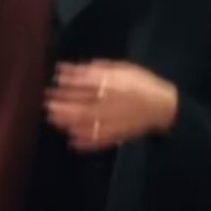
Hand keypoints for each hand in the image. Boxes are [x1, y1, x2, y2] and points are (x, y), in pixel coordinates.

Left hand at [46, 60, 178, 152]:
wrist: (163, 107)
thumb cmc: (141, 83)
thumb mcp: (119, 68)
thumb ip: (92, 69)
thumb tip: (64, 69)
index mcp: (108, 85)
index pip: (80, 84)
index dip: (64, 83)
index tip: (53, 81)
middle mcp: (106, 104)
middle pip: (76, 106)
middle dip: (59, 105)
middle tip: (46, 102)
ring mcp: (109, 122)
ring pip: (81, 124)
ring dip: (64, 122)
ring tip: (53, 118)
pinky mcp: (114, 136)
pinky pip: (95, 141)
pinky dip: (82, 142)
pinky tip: (71, 140)